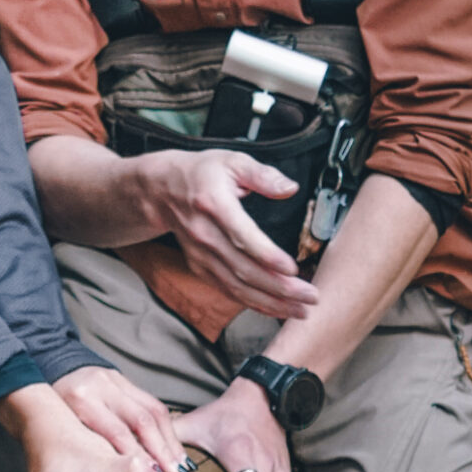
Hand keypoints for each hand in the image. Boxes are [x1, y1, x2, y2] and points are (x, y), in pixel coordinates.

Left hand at [50, 366, 184, 471]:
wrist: (48, 367)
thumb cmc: (53, 409)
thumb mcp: (62, 427)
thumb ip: (85, 448)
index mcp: (82, 400)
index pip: (118, 432)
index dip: (138, 457)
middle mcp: (102, 386)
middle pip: (141, 419)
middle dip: (161, 449)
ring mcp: (116, 379)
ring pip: (153, 409)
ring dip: (170, 439)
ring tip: (181, 464)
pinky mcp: (125, 379)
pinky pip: (153, 402)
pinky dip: (167, 427)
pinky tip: (174, 446)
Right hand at [136, 149, 317, 318]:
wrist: (161, 190)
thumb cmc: (201, 173)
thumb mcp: (232, 161)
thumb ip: (262, 175)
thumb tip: (289, 189)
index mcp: (214, 204)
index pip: (242, 236)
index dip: (267, 256)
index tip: (292, 269)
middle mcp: (205, 234)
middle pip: (243, 268)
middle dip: (279, 287)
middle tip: (310, 296)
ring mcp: (200, 254)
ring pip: (237, 286)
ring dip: (270, 302)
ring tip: (301, 310)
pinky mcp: (200, 267)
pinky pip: (228, 290)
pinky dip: (253, 303)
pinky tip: (276, 309)